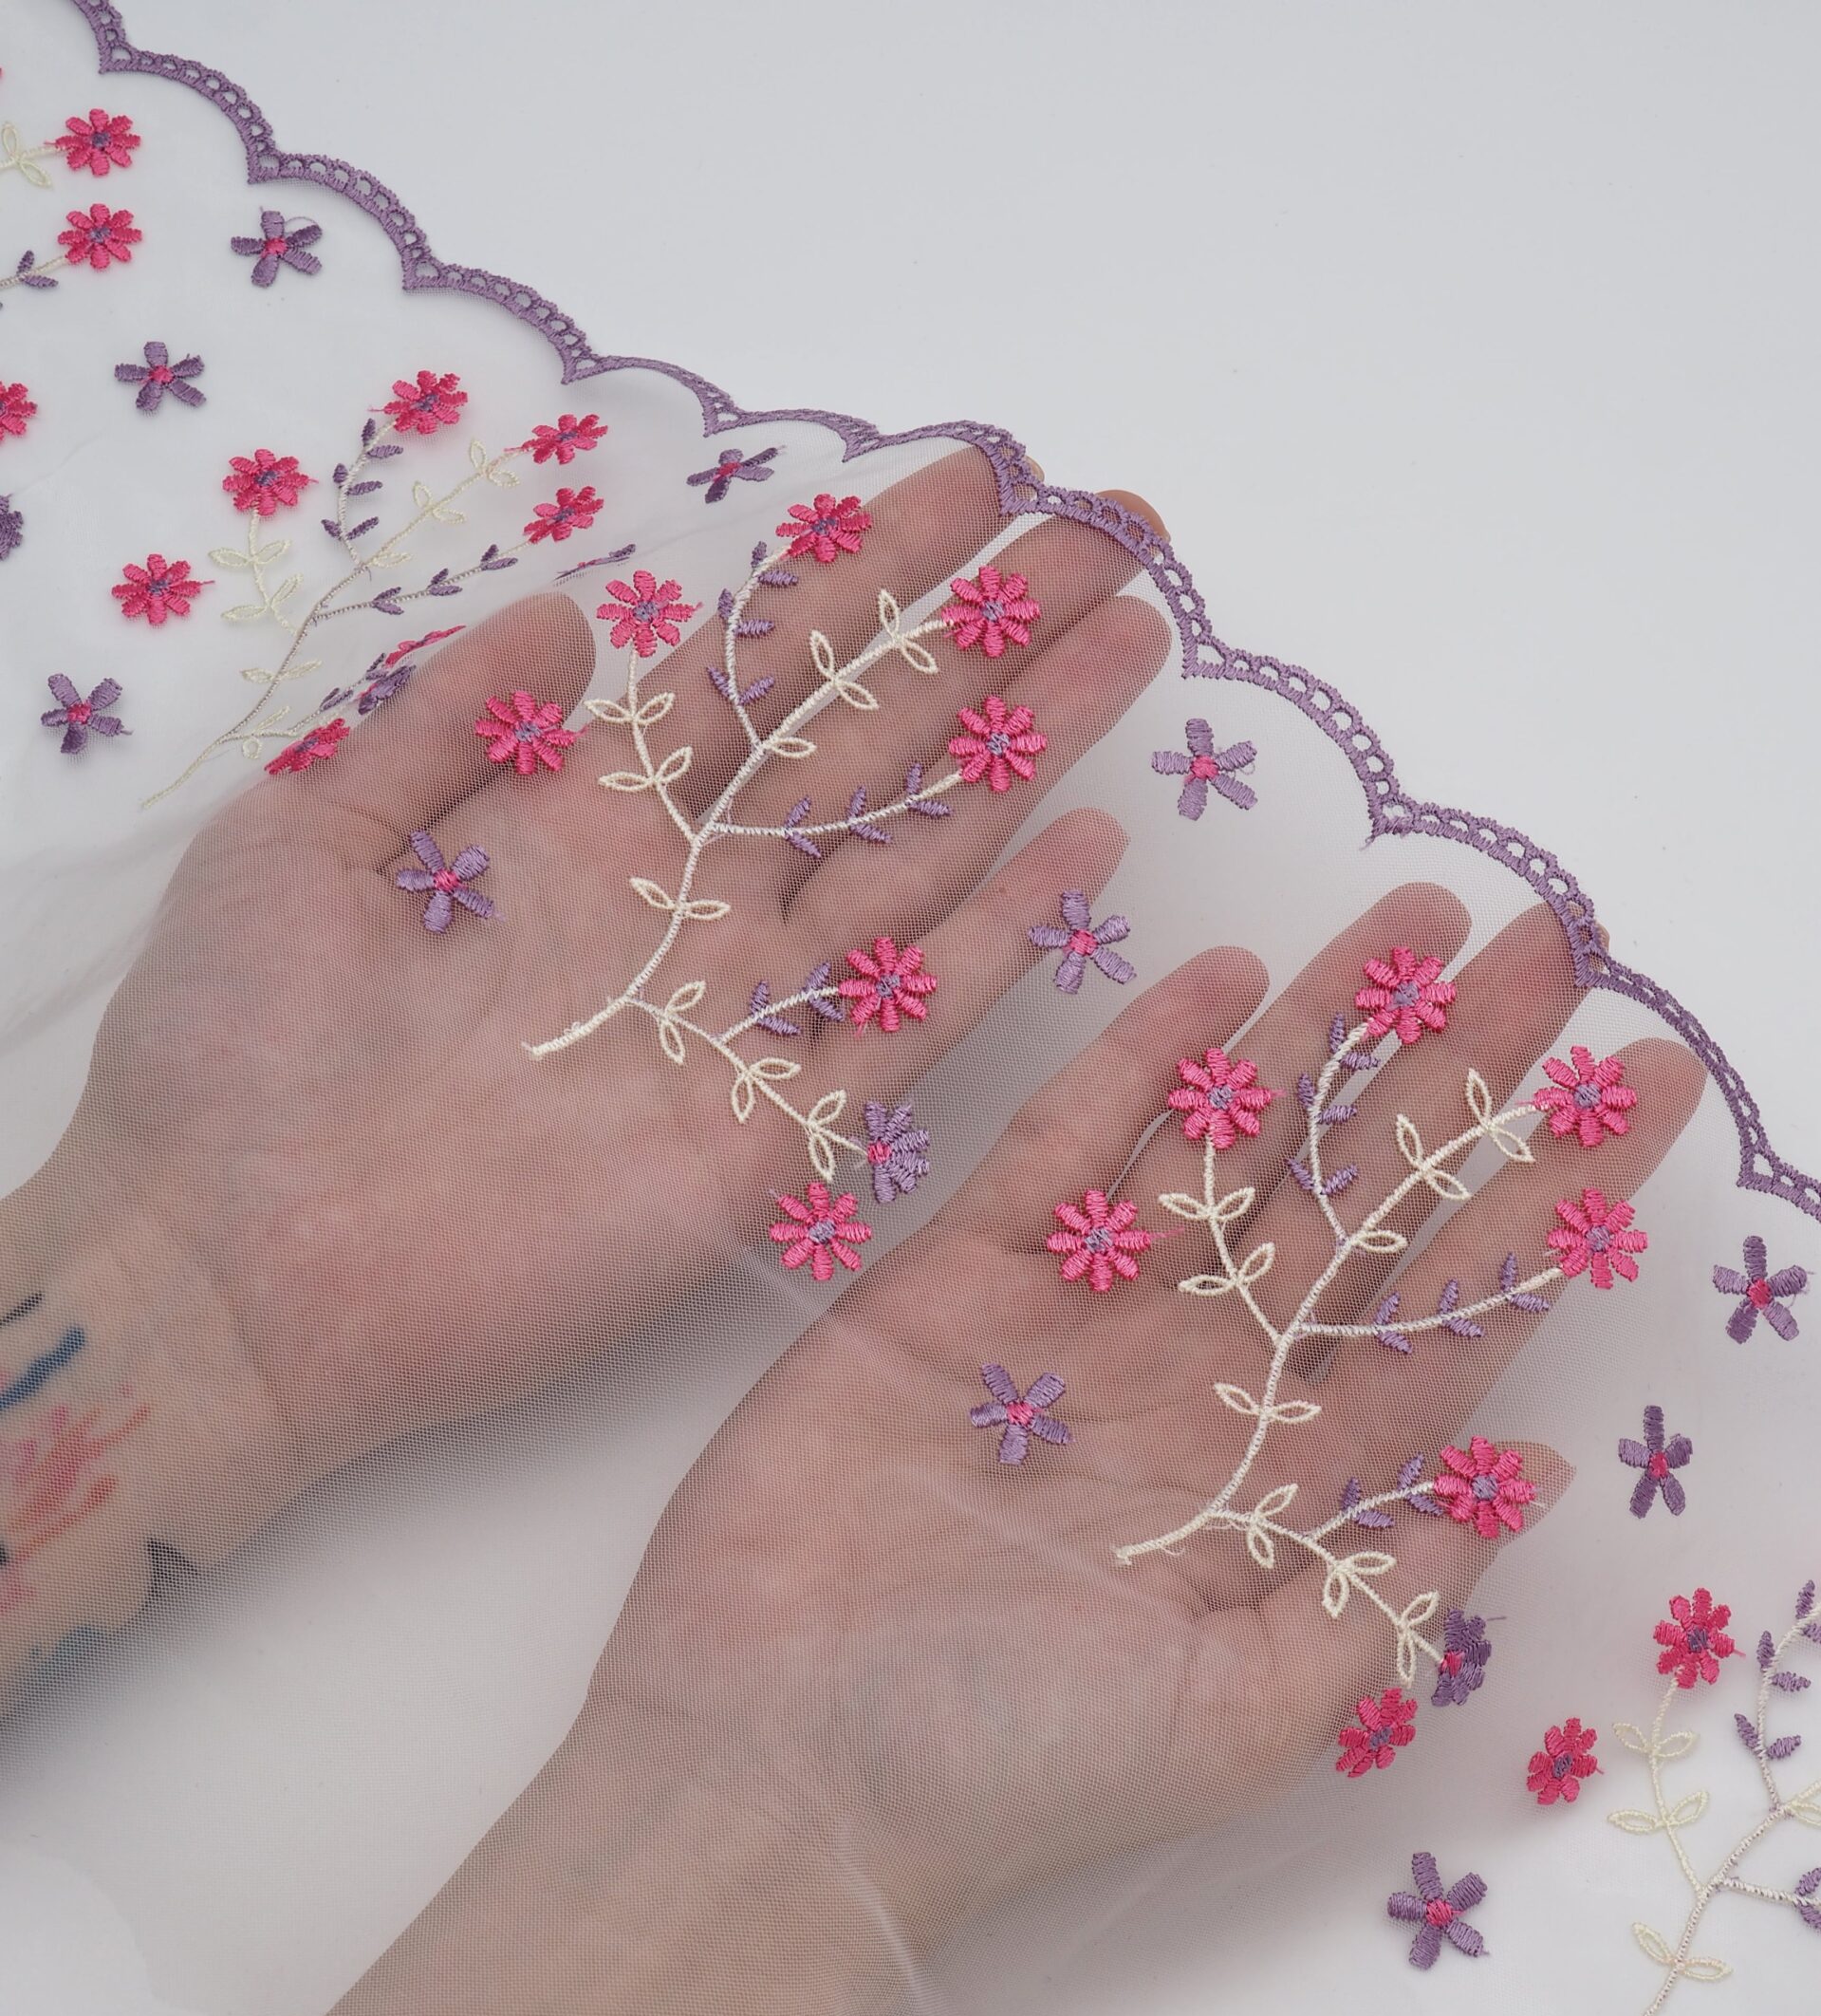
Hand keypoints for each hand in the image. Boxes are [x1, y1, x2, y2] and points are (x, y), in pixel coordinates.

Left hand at [2, 449, 1167, 1630]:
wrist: (236, 1271)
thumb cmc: (239, 1051)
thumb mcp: (310, 834)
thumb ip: (446, 723)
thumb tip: (570, 614)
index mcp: (580, 825)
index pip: (755, 671)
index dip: (861, 575)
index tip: (968, 483)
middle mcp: (683, 907)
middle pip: (866, 743)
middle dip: (986, 635)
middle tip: (1105, 537)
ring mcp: (738, 1019)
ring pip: (917, 853)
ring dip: (1025, 746)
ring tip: (1128, 637)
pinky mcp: (768, 1137)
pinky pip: (908, 1021)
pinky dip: (999, 937)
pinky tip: (1084, 841)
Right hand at [591, 882, 1704, 1939]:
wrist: (784, 1761)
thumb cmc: (1016, 1770)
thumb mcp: (1246, 1716)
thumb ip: (1390, 1590)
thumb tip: (1546, 1468)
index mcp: (1290, 1481)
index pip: (1450, 1308)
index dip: (1549, 1195)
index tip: (1642, 1082)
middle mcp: (1205, 1380)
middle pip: (1360, 1196)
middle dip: (1458, 1074)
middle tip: (1555, 947)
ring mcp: (1082, 1318)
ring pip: (1229, 1143)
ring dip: (1322, 1033)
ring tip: (1419, 920)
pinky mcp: (958, 1278)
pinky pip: (1067, 1146)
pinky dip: (1139, 1062)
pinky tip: (1222, 981)